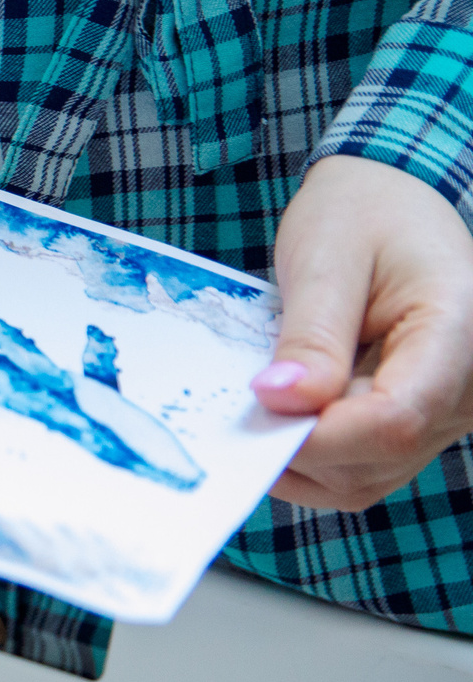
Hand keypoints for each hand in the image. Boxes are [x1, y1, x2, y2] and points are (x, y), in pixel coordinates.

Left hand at [256, 156, 472, 508]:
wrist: (394, 204)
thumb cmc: (364, 214)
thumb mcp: (328, 257)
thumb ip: (311, 334)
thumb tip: (279, 402)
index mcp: (456, 335)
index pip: (394, 419)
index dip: (317, 434)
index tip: (252, 411)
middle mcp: (465, 390)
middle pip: (376, 458)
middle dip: (295, 445)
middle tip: (232, 406)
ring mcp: (444, 415)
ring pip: (364, 477)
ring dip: (296, 455)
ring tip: (253, 401)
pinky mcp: (415, 424)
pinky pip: (358, 464)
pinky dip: (306, 452)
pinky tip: (274, 411)